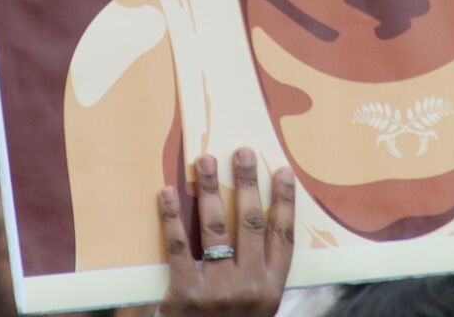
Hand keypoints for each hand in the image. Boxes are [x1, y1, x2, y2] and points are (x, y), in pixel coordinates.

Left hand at [160, 148, 296, 316]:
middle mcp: (250, 287)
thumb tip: (260, 228)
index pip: (284, 236)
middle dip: (247, 184)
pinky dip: (173, 217)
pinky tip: (169, 192)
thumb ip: (260, 278)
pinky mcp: (183, 295)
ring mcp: (216, 291)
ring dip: (212, 190)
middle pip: (252, 224)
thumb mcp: (256, 310)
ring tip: (205, 161)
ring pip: (216, 229)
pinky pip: (178, 248)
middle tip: (242, 153)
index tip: (281, 171)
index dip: (285, 201)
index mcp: (272, 290)